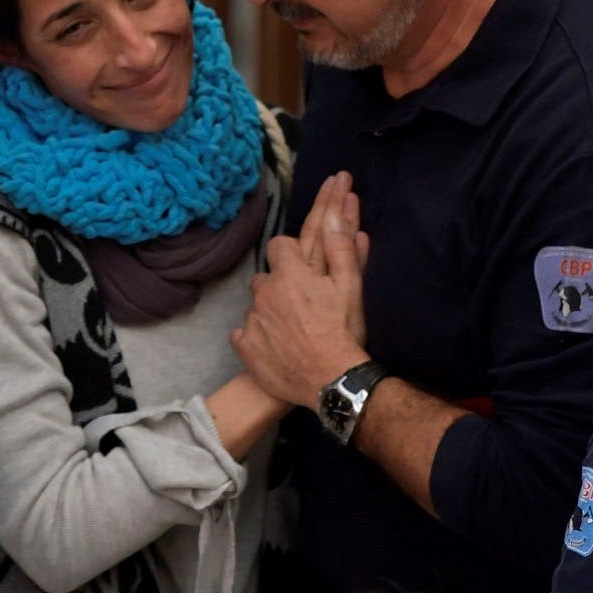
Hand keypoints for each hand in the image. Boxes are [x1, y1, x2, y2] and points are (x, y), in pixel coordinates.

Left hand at [230, 173, 368, 410]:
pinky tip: (275, 346)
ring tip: (293, 328)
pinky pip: (244, 333)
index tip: (306, 271)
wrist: (331, 381)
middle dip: (282, 286)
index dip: (292, 255)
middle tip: (304, 305)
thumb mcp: (350, 286)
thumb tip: (337, 211)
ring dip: (269, 310)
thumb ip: (340, 246)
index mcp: (289, 273)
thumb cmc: (343, 332)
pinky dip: (257, 337)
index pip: (279, 246)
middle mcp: (264, 291)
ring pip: (256, 305)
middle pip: (267, 277)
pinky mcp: (243, 345)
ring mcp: (250, 319)